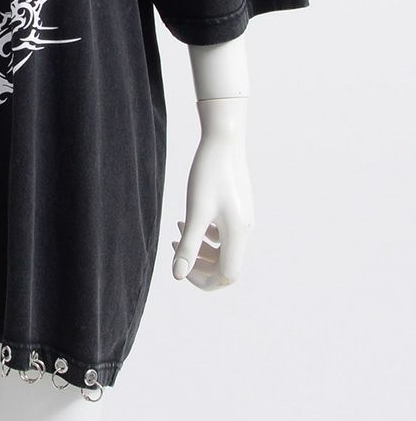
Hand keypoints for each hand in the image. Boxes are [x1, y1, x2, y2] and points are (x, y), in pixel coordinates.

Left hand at [171, 132, 253, 289]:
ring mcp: (243, 219)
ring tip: (177, 232)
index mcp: (238, 235)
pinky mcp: (238, 207)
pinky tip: (188, 219)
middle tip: (176, 251)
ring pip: (224, 249)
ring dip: (200, 249)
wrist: (224, 140)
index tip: (181, 269)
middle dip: (199, 265)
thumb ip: (188, 245)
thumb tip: (178, 276)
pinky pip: (224, 233)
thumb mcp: (195, 211)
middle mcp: (245, 230)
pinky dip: (206, 234)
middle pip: (225, 265)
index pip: (226, 276)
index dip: (203, 280)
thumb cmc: (209, 173)